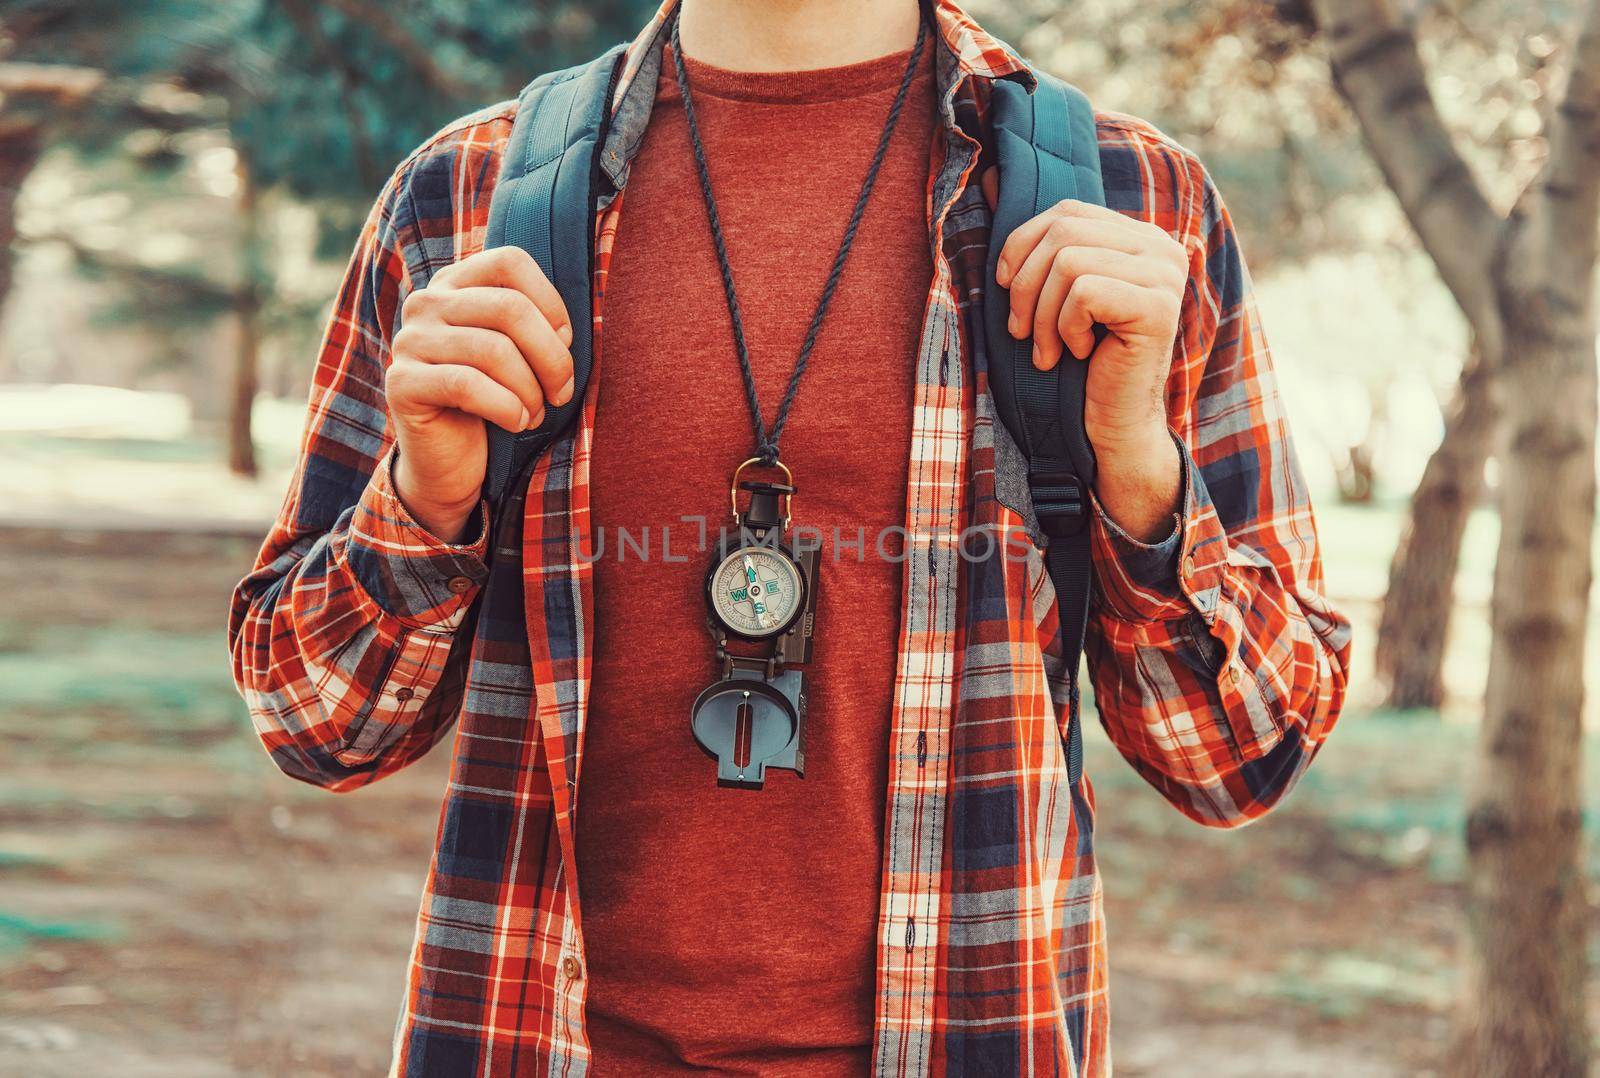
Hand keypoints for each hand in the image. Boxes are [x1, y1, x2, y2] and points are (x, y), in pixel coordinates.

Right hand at [386, 246, 573, 540]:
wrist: (450, 462)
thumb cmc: (494, 402)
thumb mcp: (519, 355)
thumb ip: (537, 327)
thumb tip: (563, 333)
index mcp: (455, 284)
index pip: (510, 262)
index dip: (551, 302)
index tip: (566, 344)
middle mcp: (426, 303)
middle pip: (510, 307)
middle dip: (551, 357)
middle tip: (562, 393)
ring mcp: (409, 340)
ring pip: (494, 351)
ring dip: (530, 390)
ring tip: (536, 414)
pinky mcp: (402, 382)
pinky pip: (468, 385)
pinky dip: (507, 408)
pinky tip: (517, 422)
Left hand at [994, 195, 1186, 540]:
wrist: (1110, 426)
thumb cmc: (1076, 363)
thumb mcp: (1049, 294)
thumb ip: (1034, 238)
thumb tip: (988, 173)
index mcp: (1138, 238)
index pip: (1065, 212)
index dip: (1021, 247)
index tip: (1007, 293)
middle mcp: (1160, 247)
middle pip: (1062, 232)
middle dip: (1025, 286)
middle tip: (1020, 332)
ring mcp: (1166, 274)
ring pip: (1068, 263)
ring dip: (1042, 316)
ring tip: (1048, 350)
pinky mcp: (1160, 306)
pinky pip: (1083, 292)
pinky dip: (1065, 328)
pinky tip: (1078, 354)